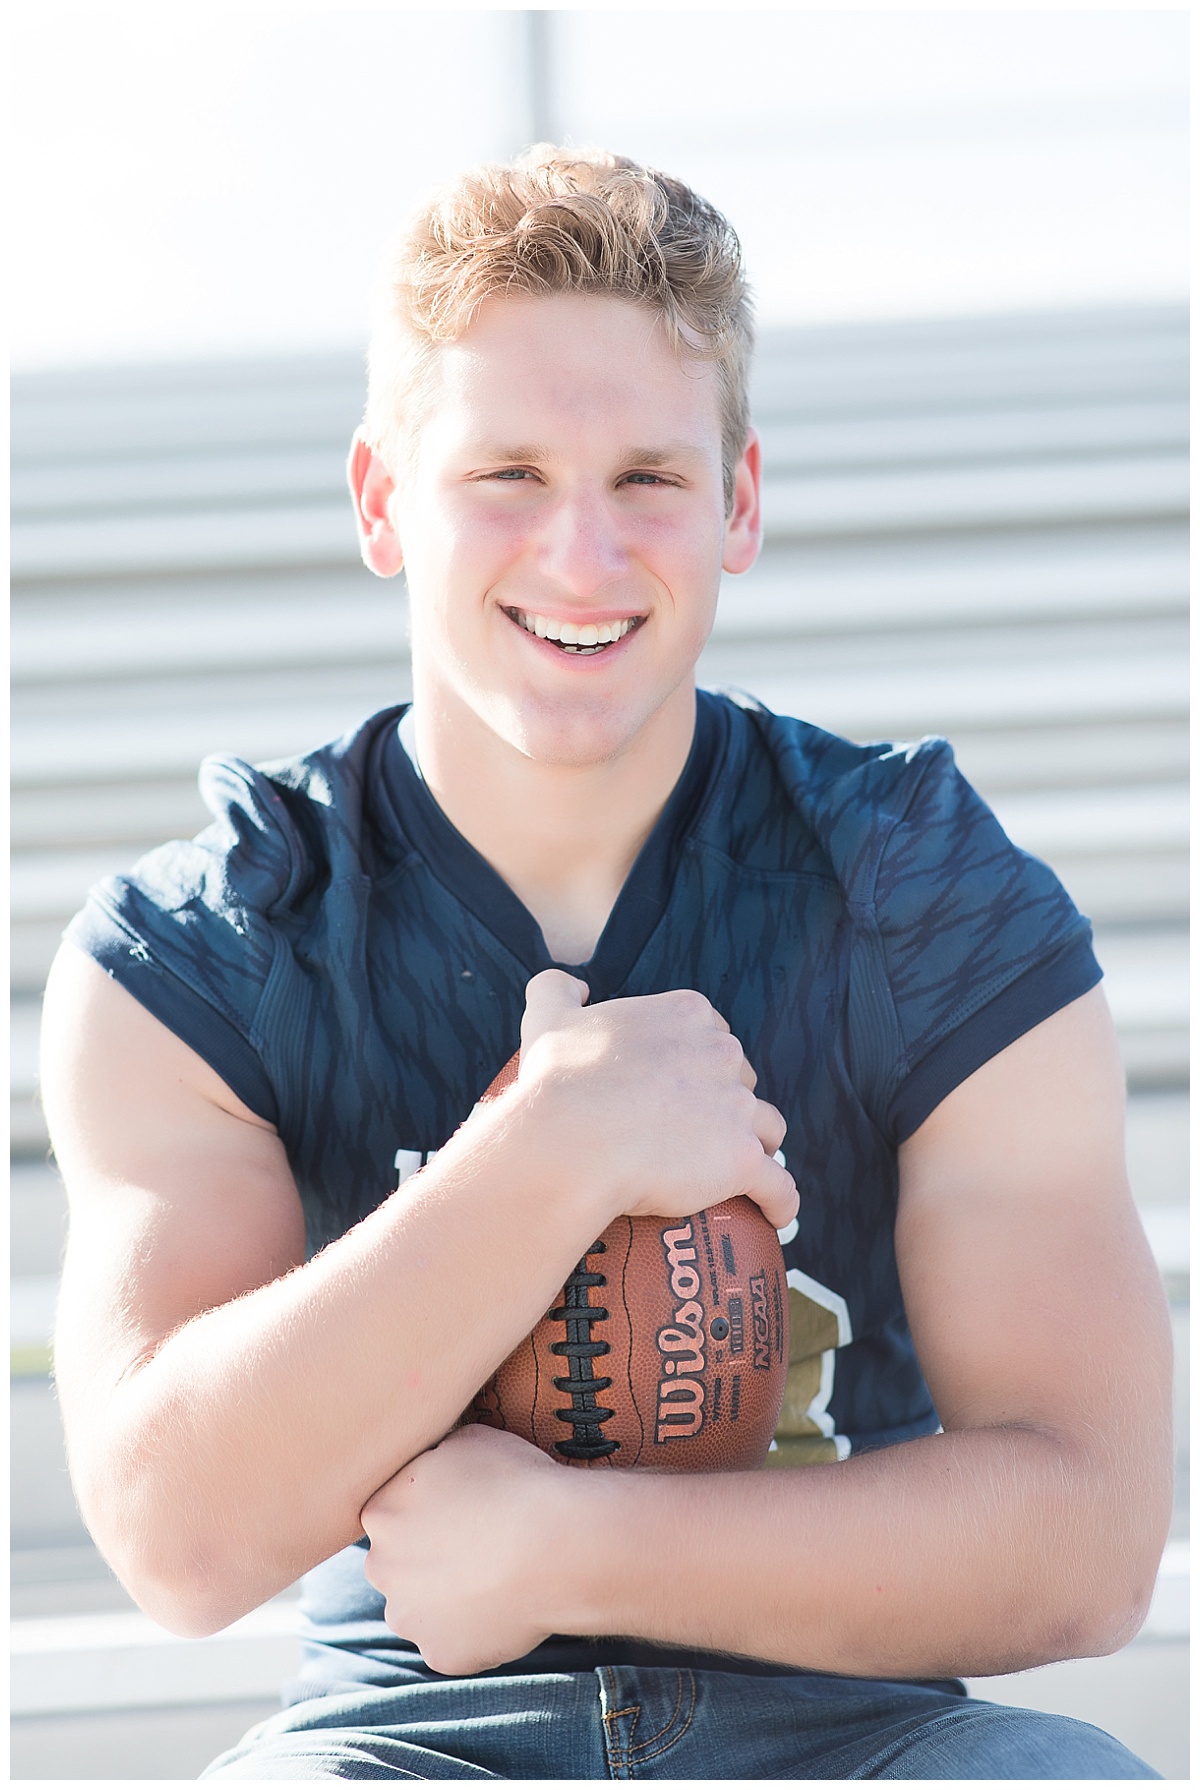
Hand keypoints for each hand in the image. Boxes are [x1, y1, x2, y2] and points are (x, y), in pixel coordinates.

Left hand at [361, 1424, 566, 1674]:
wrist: (554, 1546)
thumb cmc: (515, 1484)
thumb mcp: (469, 1441)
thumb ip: (436, 1459)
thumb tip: (436, 1464)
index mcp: (381, 1512)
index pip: (391, 1512)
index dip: (428, 1510)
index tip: (461, 1509)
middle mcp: (382, 1568)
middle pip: (398, 1563)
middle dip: (427, 1556)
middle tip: (476, 1545)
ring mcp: (409, 1617)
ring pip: (420, 1607)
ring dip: (444, 1597)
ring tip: (494, 1578)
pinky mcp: (440, 1655)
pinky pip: (453, 1642)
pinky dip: (473, 1630)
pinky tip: (504, 1607)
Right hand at [516, 970, 797, 1230]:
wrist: (568, 1139)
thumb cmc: (557, 1081)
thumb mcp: (548, 1018)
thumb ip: (557, 988)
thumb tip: (575, 983)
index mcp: (686, 1015)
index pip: (714, 1034)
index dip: (703, 1063)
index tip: (684, 1086)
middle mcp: (721, 1054)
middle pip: (742, 1080)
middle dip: (728, 1103)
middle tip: (696, 1133)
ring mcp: (737, 1108)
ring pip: (767, 1128)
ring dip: (757, 1145)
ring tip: (737, 1170)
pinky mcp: (741, 1160)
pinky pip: (778, 1186)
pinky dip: (780, 1201)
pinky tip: (776, 1216)